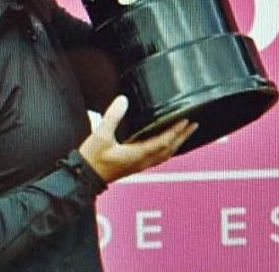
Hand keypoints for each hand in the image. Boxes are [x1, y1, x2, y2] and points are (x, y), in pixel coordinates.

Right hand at [78, 95, 197, 183]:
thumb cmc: (92, 159)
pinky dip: (167, 149)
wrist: (84, 178)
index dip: (175, 131)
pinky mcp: (136, 166)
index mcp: (137, 154)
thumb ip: (112, 116)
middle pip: (169, 150)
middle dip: (182, 137)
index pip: (163, 142)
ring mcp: (140, 165)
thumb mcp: (100, 135)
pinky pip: (158, 158)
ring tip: (186, 133)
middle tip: (194, 125)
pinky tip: (168, 145)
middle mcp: (142, 162)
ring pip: (165, 155)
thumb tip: (123, 100)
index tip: (185, 120)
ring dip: (177, 144)